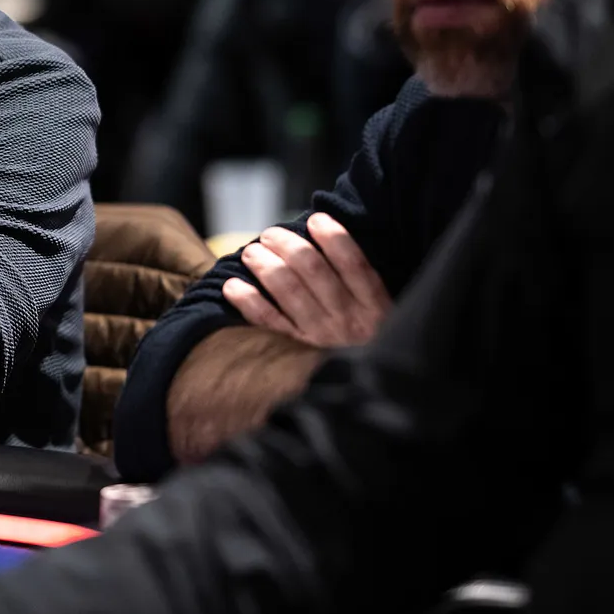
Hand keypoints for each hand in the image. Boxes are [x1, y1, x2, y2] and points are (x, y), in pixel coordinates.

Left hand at [221, 212, 391, 347]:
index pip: (354, 263)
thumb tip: (326, 237)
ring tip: (251, 252)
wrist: (368, 394)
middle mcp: (347, 321)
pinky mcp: (296, 352)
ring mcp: (320, 337)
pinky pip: (267, 321)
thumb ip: (361, 283)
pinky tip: (232, 285)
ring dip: (264, 264)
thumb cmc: (369, 342)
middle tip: (271, 235)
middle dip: (288, 244)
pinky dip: (247, 300)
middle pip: (313, 270)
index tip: (316, 219)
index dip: (333, 237)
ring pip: (287, 289)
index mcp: (374, 306)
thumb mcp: (381, 315)